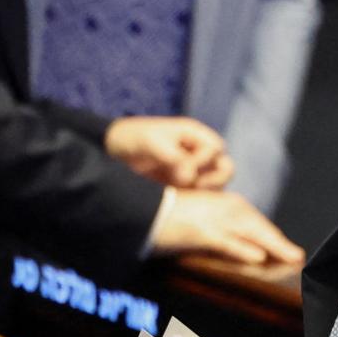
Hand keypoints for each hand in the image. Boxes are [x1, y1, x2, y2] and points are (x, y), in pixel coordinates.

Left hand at [105, 116, 231, 188]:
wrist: (112, 152)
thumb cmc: (133, 138)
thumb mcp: (151, 142)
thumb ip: (174, 157)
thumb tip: (190, 178)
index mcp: (194, 135)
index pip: (216, 148)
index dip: (204, 160)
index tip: (184, 167)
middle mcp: (198, 153)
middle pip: (225, 168)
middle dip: (213, 180)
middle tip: (191, 186)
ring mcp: (193, 171)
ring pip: (216, 185)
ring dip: (205, 192)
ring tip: (183, 194)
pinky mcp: (184, 188)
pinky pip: (200, 197)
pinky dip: (194, 201)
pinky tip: (177, 200)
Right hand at [153, 189, 303, 264]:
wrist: (139, 209)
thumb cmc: (166, 216)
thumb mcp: (198, 216)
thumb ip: (219, 229)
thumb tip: (242, 247)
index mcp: (223, 203)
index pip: (255, 222)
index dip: (273, 237)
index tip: (289, 251)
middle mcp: (222, 207)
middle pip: (258, 226)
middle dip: (279, 242)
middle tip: (298, 257)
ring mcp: (212, 219)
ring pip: (250, 232)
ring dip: (273, 245)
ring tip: (292, 258)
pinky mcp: (200, 231)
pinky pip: (226, 241)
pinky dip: (242, 249)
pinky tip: (258, 257)